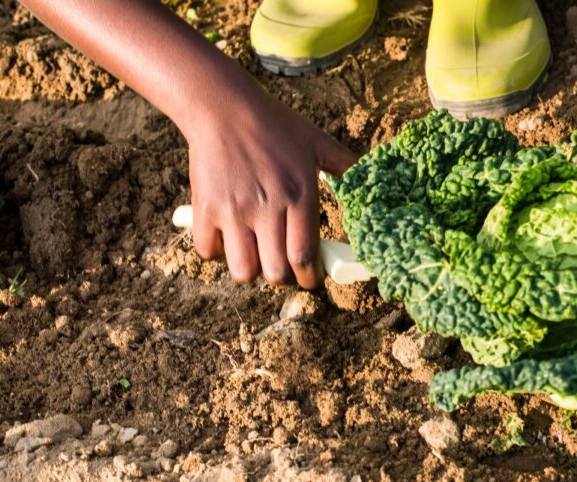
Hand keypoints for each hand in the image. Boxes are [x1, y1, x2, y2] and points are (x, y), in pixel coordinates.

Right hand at [186, 91, 356, 287]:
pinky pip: (208, 252)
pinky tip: (227, 237)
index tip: (310, 278)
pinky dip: (217, 252)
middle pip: (276, 272)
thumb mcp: (317, 142)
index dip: (310, 276)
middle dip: (283, 277)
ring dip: (250, 269)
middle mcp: (267, 207)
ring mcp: (234, 210)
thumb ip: (345, 165)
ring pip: (243, 270)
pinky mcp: (205, 209)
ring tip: (255, 254)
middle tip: (283, 266)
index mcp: (299, 195)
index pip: (305, 255)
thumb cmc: (275, 125)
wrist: (223, 107)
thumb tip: (371, 178)